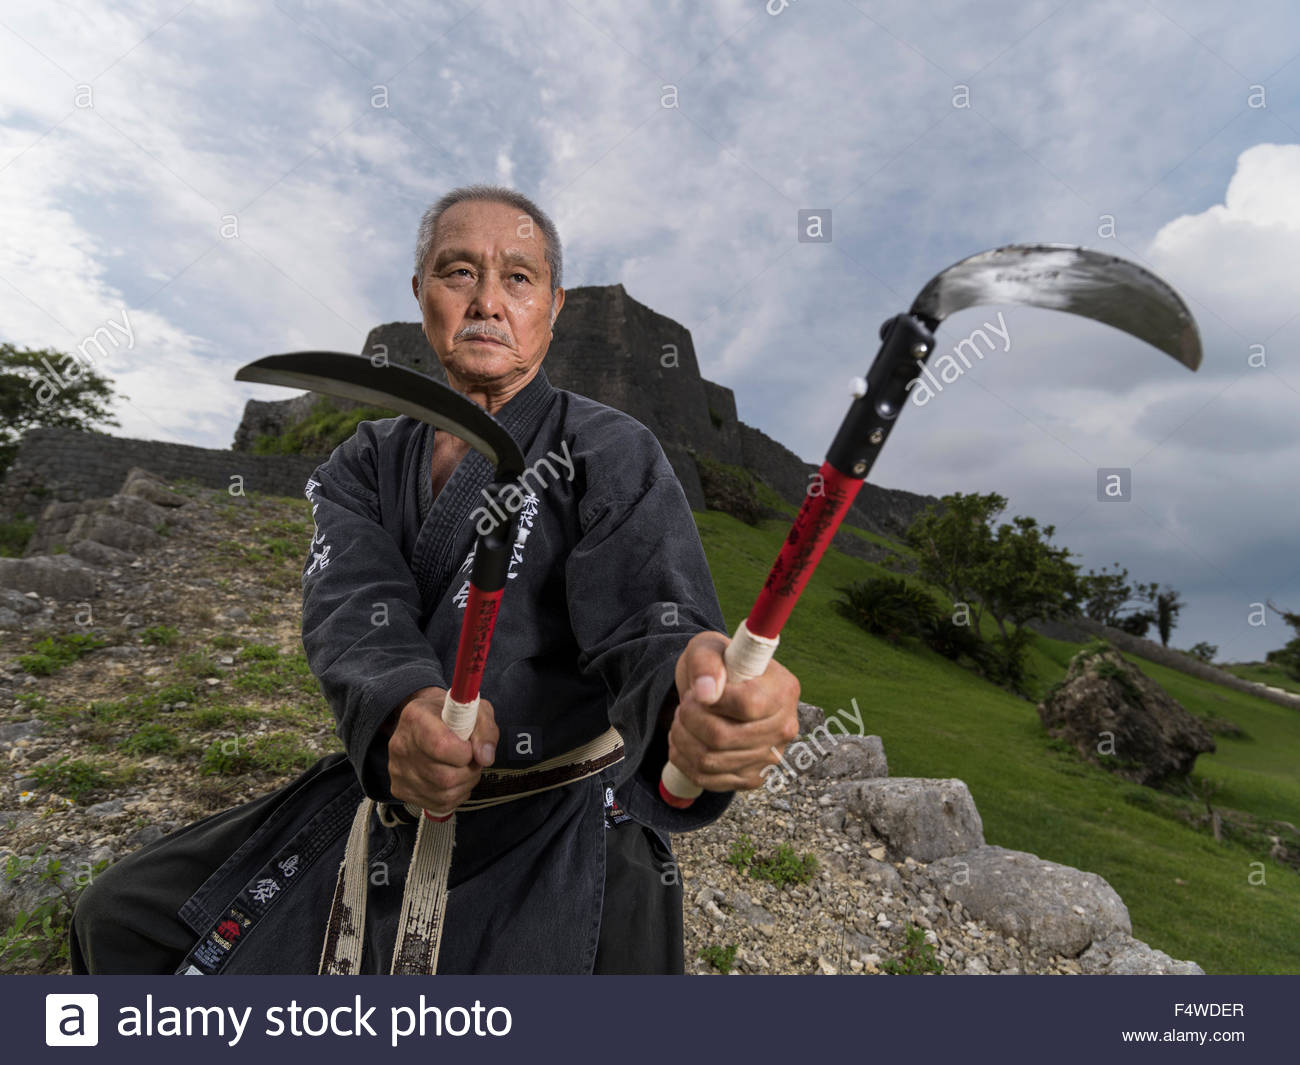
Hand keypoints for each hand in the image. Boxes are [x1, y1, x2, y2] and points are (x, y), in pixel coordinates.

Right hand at [385, 686, 497, 812]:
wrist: (424, 722)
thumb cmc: (450, 715)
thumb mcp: (474, 710)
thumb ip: (485, 730)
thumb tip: (485, 758)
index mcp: (416, 718)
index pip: (441, 746)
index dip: (465, 753)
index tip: (470, 747)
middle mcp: (401, 745)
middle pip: (444, 777)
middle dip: (469, 771)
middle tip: (471, 759)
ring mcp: (398, 770)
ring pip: (444, 794)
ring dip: (465, 784)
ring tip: (464, 767)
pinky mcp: (400, 789)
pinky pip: (438, 804)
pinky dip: (455, 795)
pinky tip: (454, 779)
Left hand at [667, 631, 799, 791]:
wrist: (718, 691)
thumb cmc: (717, 665)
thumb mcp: (707, 648)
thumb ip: (706, 662)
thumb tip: (706, 693)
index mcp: (783, 690)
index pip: (746, 705)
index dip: (711, 701)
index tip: (699, 691)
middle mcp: (784, 727)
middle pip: (722, 737)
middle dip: (689, 719)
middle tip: (684, 705)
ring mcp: (770, 757)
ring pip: (710, 760)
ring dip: (682, 739)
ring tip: (681, 720)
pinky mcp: (751, 778)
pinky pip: (707, 779)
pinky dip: (684, 760)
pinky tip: (684, 740)